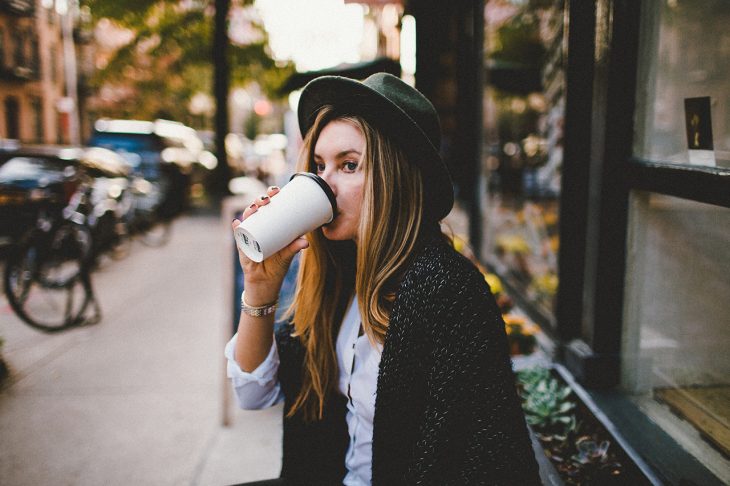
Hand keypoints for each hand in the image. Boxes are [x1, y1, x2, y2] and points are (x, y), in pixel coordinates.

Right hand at [231, 185, 308, 305]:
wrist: (265, 282)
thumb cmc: (277, 265)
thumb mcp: (287, 255)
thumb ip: (294, 248)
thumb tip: (305, 242)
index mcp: (272, 224)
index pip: (271, 205)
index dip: (271, 195)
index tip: (276, 191)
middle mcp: (260, 226)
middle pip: (258, 208)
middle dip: (260, 199)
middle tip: (266, 200)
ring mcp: (250, 234)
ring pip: (247, 218)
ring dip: (249, 210)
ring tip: (254, 209)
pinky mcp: (243, 246)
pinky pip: (238, 235)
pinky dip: (236, 228)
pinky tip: (237, 223)